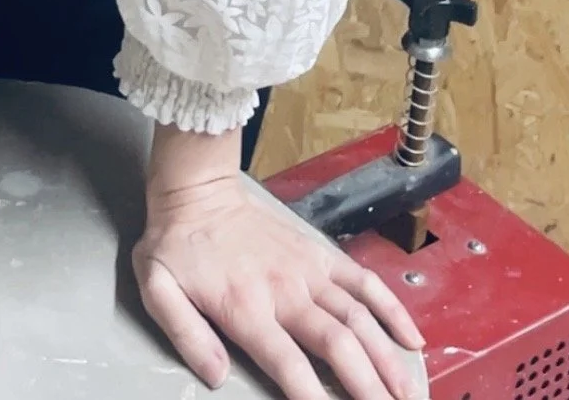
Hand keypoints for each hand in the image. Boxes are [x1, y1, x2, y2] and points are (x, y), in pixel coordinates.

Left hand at [135, 128, 425, 399]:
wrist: (197, 190)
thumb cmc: (176, 245)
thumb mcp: (158, 289)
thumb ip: (186, 335)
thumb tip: (217, 375)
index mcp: (247, 308)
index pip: (290, 365)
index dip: (314, 399)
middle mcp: (286, 292)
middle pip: (339, 346)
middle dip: (368, 387)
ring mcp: (308, 271)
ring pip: (359, 319)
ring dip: (387, 359)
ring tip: (408, 393)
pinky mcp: (319, 254)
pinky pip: (363, 281)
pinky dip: (390, 309)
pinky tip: (410, 338)